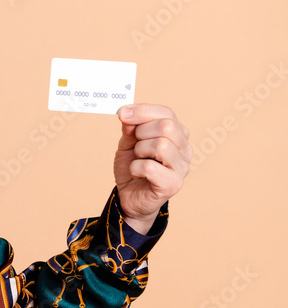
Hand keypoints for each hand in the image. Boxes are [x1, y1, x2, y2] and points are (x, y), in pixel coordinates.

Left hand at [113, 104, 190, 233]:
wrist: (130, 196)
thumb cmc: (133, 167)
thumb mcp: (128, 142)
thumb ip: (130, 127)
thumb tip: (126, 113)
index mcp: (177, 134)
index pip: (166, 113)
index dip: (142, 111)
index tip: (122, 113)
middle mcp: (185, 149)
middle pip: (167, 126)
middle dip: (141, 132)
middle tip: (134, 145)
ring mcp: (182, 167)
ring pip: (160, 145)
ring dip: (139, 151)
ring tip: (138, 159)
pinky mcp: (173, 184)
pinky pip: (150, 167)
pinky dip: (136, 168)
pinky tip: (137, 173)